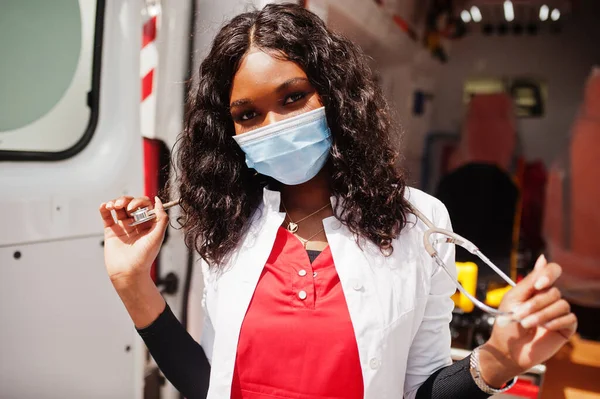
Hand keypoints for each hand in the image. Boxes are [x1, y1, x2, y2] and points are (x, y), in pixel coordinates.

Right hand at [99, 196, 168, 284]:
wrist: (128, 272)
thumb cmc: (145, 257)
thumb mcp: (158, 235)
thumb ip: (161, 217)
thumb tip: (159, 200)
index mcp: (148, 224)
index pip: (145, 205)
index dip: (140, 202)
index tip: (134, 208)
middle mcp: (136, 224)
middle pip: (131, 204)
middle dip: (126, 200)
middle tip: (124, 206)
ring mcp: (123, 227)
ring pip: (119, 208)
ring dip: (115, 202)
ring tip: (112, 205)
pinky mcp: (111, 232)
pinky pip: (107, 217)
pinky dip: (104, 209)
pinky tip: (104, 206)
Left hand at [479, 255, 577, 386]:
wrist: (507, 350)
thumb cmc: (506, 324)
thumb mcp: (514, 298)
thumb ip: (530, 281)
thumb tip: (543, 258)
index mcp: (536, 288)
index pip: (552, 271)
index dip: (549, 274)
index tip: (539, 285)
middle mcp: (549, 299)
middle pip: (554, 291)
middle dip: (535, 304)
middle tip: (520, 315)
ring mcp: (558, 313)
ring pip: (561, 305)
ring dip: (542, 314)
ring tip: (526, 324)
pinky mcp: (565, 328)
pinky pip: (570, 318)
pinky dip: (556, 322)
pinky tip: (545, 328)